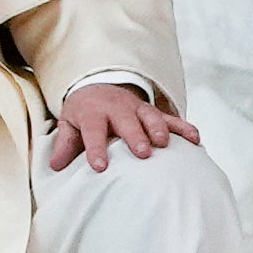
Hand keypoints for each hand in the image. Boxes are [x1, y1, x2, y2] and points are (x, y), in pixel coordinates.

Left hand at [48, 83, 200, 171]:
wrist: (97, 85)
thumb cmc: (83, 112)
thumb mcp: (69, 123)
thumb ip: (66, 144)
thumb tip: (56, 166)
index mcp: (94, 113)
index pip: (93, 132)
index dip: (96, 149)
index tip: (100, 167)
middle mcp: (118, 108)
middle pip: (127, 122)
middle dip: (135, 136)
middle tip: (142, 153)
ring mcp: (138, 109)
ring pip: (151, 117)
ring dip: (159, 129)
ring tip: (164, 145)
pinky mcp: (153, 112)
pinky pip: (171, 118)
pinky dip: (184, 127)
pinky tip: (196, 140)